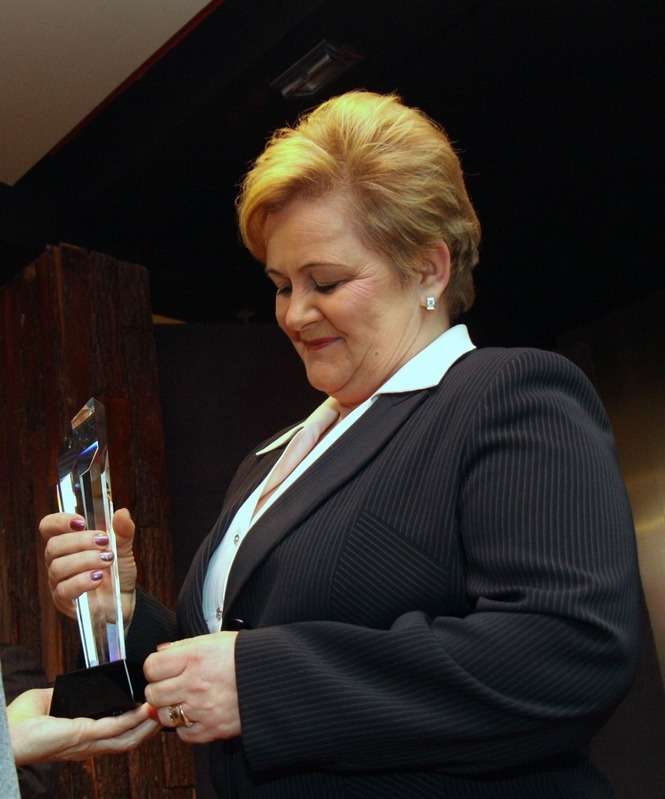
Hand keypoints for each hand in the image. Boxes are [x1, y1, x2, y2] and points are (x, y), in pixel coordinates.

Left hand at [7, 688, 158, 764]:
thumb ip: (66, 696)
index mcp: (81, 739)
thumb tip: (77, 684)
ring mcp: (86, 742)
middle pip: (128, 742)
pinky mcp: (83, 734)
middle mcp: (87, 746)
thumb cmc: (19, 724)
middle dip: (148, 729)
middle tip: (163, 712)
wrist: (7, 735)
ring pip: (127, 739)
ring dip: (146, 725)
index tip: (148, 712)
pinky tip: (143, 708)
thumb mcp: (50, 703)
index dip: (134, 727)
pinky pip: (115, 727)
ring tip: (159, 709)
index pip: (115, 737)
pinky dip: (133, 718)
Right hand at [40, 508, 136, 624]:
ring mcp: (58, 581)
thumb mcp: (124, 549)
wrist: (124, 599)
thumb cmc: (118, 571)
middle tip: (104, 542)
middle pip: (53, 546)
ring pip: (58, 567)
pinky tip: (99, 578)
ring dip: (85, 560)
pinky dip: (82, 581)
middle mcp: (58, 560)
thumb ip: (123, 531)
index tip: (81, 522)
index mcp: (68, 542)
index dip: (59, 521)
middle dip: (80, 541)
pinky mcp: (63, 600)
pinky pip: (64, 589)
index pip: (48, 527)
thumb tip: (122, 513)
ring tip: (108, 560)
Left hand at [144, 632, 239, 743]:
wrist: (274, 677)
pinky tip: (197, 713)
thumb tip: (160, 652)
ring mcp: (202, 709)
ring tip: (186, 699)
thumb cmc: (246, 656)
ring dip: (171, 709)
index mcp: (195, 657)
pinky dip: (186, 726)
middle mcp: (195, 683)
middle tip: (172, 685)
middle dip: (159, 689)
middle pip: (153, 693)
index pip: (151, 667)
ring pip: (164, 716)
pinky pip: (183, 734)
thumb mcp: (215, 640)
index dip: (155, 668)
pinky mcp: (212, 729)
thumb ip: (184, 646)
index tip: (162, 669)